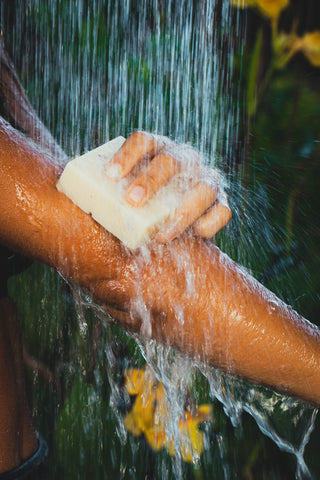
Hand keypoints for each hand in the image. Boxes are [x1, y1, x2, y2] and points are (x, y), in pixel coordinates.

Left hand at [105, 131, 231, 241]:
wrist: (171, 222)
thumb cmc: (140, 207)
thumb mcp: (123, 193)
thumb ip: (106, 191)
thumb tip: (70, 196)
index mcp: (158, 149)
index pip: (143, 141)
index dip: (127, 155)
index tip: (110, 175)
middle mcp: (184, 159)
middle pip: (171, 161)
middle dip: (152, 180)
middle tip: (131, 202)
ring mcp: (206, 180)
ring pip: (203, 187)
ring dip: (183, 210)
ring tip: (162, 235)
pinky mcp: (220, 203)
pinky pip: (223, 210)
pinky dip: (212, 222)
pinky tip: (197, 235)